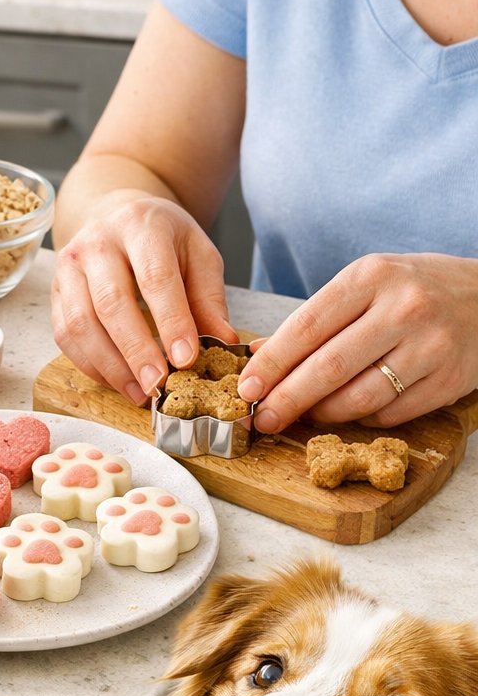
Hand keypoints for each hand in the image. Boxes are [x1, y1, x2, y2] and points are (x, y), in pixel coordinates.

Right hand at [51, 193, 236, 400]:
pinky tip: (118, 381)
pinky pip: (65, 335)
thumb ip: (209, 298)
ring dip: (110, 366)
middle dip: (136, 351)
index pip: (154, 276)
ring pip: (80, 323)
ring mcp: (69, 267)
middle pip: (111, 302)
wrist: (117, 215)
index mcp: (140, 226)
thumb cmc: (163, 240)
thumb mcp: (198, 255)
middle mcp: (97, 243)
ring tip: (140, 392)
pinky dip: (91, 365)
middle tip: (159, 385)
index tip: (186, 359)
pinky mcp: (55, 292)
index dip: (171, 321)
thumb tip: (222, 341)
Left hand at [236, 253, 477, 430]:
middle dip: (287, 399)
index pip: (307, 326)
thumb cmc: (415, 289)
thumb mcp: (365, 284)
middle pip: (329, 367)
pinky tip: (350, 410)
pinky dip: (362, 418)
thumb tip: (260, 353)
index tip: (246, 387)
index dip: (272, 363)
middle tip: (261, 418)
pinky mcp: (449, 381)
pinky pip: (390, 414)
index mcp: (372, 277)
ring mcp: (430, 347)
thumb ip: (314, 318)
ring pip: (359, 397)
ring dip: (322, 414)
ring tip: (303, 415)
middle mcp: (403, 309)